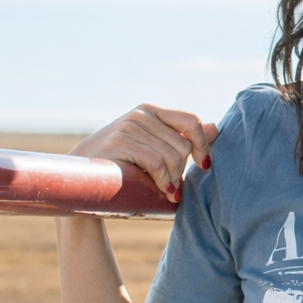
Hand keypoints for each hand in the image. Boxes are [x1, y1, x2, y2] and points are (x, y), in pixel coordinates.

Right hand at [71, 104, 218, 203]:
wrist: (85, 180)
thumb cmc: (124, 167)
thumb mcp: (156, 149)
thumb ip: (184, 138)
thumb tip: (217, 128)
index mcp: (151, 111)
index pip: (191, 121)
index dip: (202, 145)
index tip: (204, 166)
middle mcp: (141, 114)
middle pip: (183, 145)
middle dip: (182, 171)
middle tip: (174, 187)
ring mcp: (129, 126)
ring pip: (172, 156)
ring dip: (173, 180)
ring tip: (167, 191)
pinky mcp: (120, 142)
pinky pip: (156, 163)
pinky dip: (164, 181)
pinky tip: (164, 192)